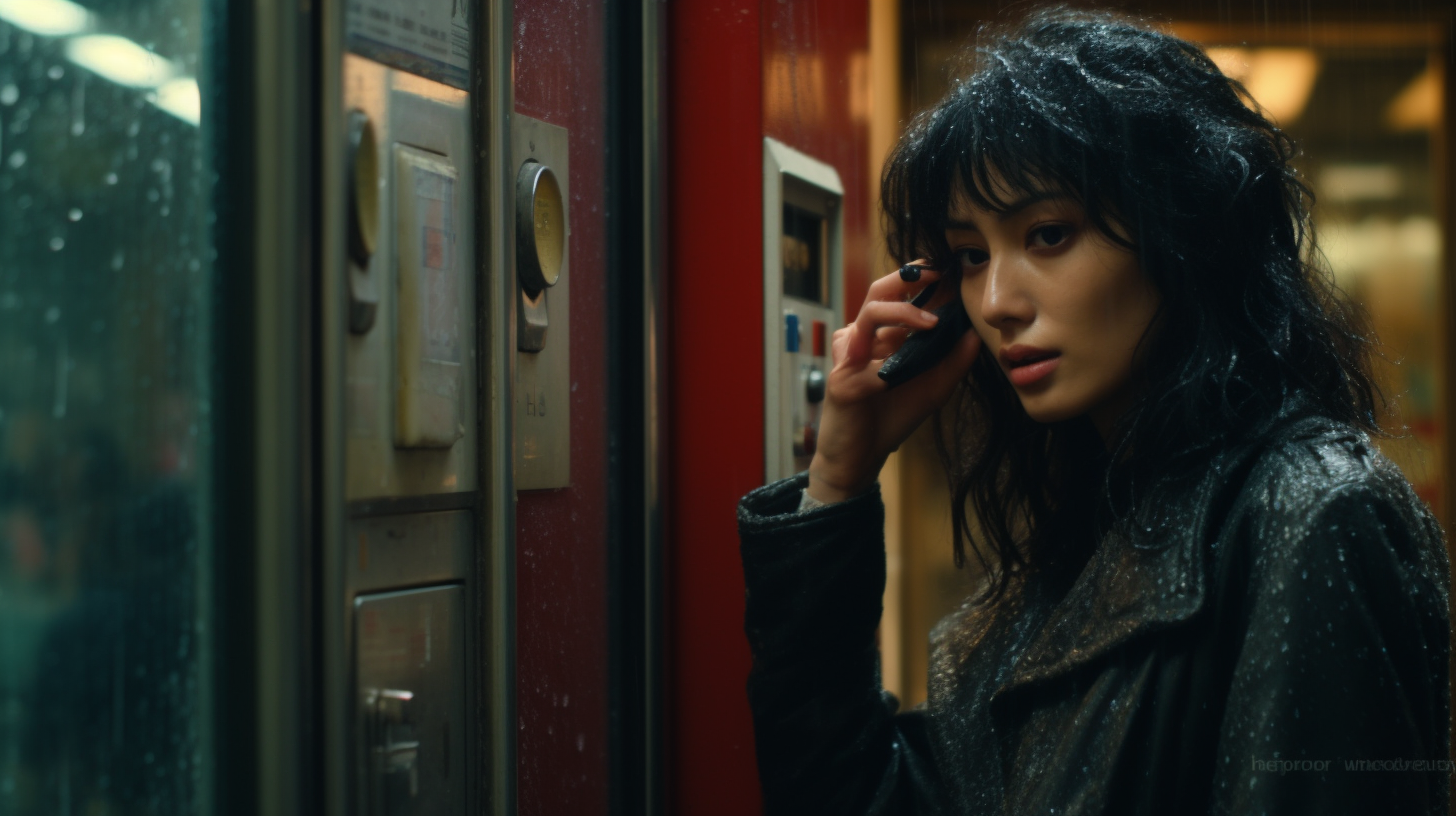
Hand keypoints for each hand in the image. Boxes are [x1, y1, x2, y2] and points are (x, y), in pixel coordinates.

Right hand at [807, 261, 981, 502]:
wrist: (859, 458)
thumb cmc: (891, 419)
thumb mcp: (933, 388)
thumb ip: (954, 362)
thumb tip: (976, 333)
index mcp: (883, 336)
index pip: (901, 295)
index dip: (926, 280)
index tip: (955, 272)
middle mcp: (863, 339)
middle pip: (878, 291)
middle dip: (908, 276)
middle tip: (939, 274)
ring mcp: (848, 357)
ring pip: (868, 316)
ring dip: (902, 313)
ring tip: (932, 322)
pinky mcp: (840, 382)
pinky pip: (865, 366)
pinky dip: (886, 372)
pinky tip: (895, 384)